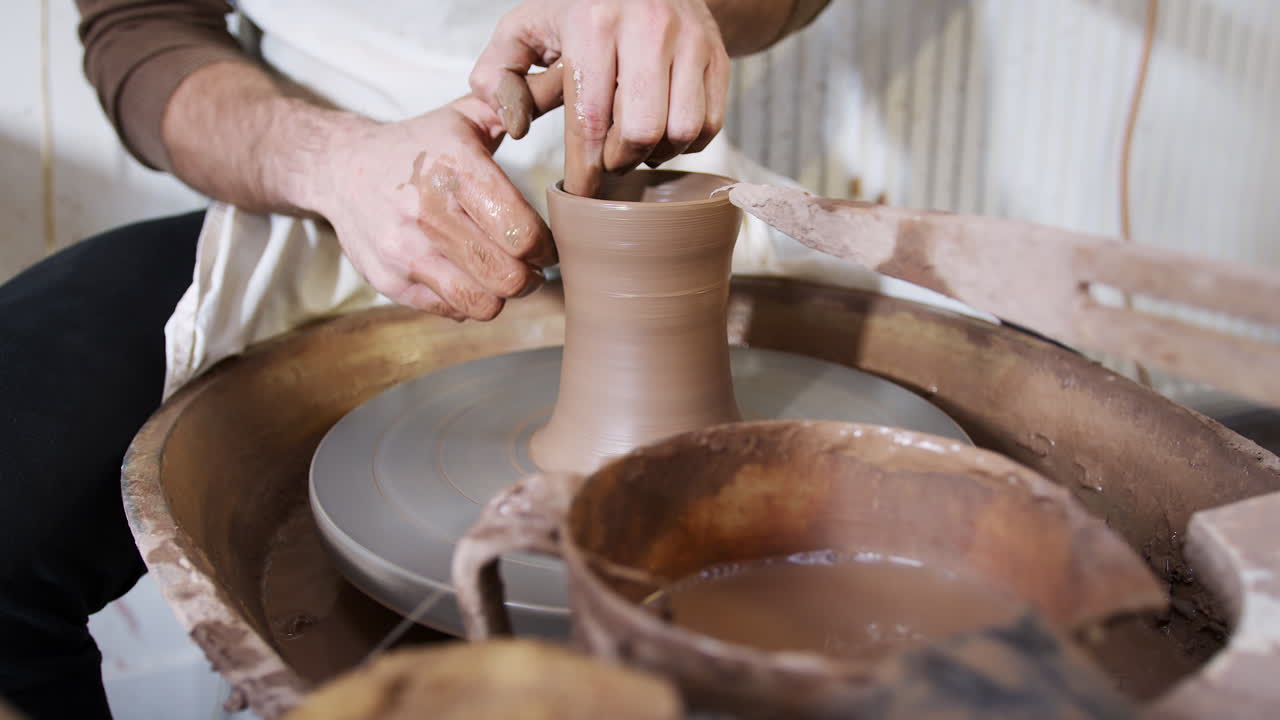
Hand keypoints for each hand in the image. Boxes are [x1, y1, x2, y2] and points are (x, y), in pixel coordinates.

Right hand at [309, 75, 562, 319]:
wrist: (341, 169)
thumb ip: (516, 107)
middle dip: (531, 276)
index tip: (547, 245)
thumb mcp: (464, 116)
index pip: (521, 231)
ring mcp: (405, 250)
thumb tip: (563, 88)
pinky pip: (451, 311)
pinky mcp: (389, 280)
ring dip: (502, 296)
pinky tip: (468, 279)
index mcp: (455, 168)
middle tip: (531, 266)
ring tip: (503, 277)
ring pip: (482, 302)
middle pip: (508, 275)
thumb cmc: (418, 146)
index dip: (546, 247)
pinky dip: (469, 302)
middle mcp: (428, 211)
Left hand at [470, 0, 731, 195]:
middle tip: (607, 159)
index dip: (585, 169)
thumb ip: (499, 75)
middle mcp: (648, 26)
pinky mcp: (717, 54)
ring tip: (634, 144)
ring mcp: (690, 40)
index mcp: (594, 23)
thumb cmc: (580, 11)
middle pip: (641, 131)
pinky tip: (662, 131)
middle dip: (620, 160)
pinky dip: (685, 142)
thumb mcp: (526, 28)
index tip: (580, 192)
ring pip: (682, 130)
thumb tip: (513, 126)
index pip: (591, 120)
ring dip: (656, 153)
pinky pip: (710, 124)